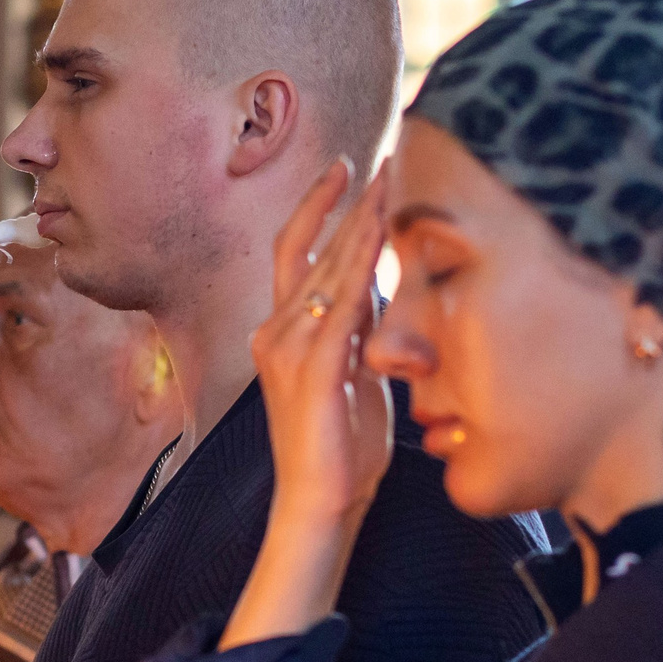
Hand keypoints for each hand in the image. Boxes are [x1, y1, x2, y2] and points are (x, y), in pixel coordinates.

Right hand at [222, 161, 392, 648]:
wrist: (321, 504)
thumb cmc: (342, 451)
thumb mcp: (356, 375)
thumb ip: (362, 333)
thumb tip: (383, 294)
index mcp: (282, 333)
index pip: (296, 253)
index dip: (320, 208)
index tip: (347, 168)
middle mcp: (275, 332)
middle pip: (309, 249)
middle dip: (346, 202)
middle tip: (377, 156)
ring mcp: (288, 349)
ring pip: (325, 268)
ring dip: (359, 223)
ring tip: (387, 183)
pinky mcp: (312, 369)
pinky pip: (342, 304)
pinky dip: (363, 264)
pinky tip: (381, 234)